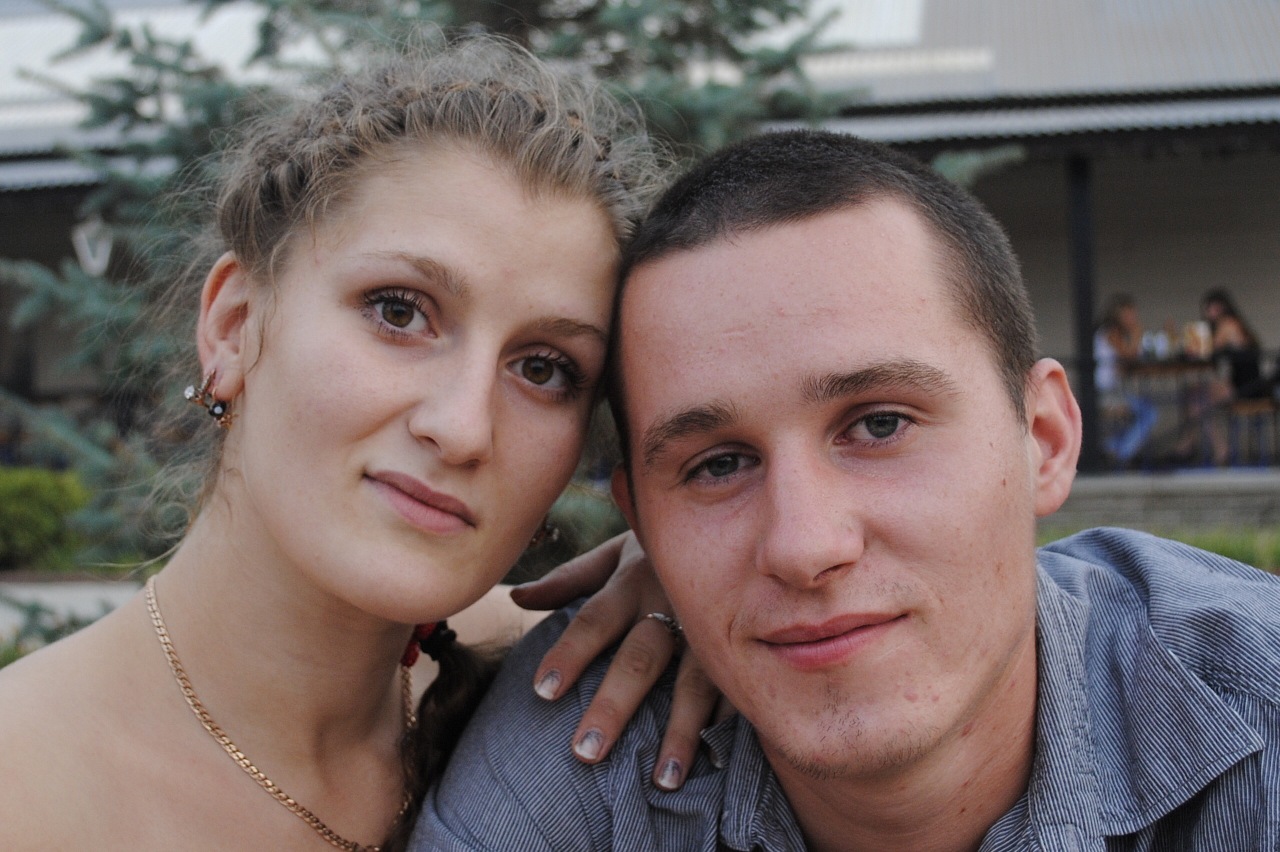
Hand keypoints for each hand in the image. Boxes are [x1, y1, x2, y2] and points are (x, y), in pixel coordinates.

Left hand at [511, 531, 722, 790]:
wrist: (739, 525)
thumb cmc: (662, 551)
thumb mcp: (616, 554)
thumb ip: (569, 578)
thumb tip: (515, 598)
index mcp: (632, 581)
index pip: (593, 620)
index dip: (569, 653)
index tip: (541, 691)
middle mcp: (671, 604)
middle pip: (639, 658)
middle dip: (614, 705)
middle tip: (585, 751)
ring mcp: (712, 629)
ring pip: (695, 682)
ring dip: (680, 732)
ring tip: (662, 781)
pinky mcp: (746, 648)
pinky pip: (740, 688)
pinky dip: (731, 725)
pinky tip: (720, 763)